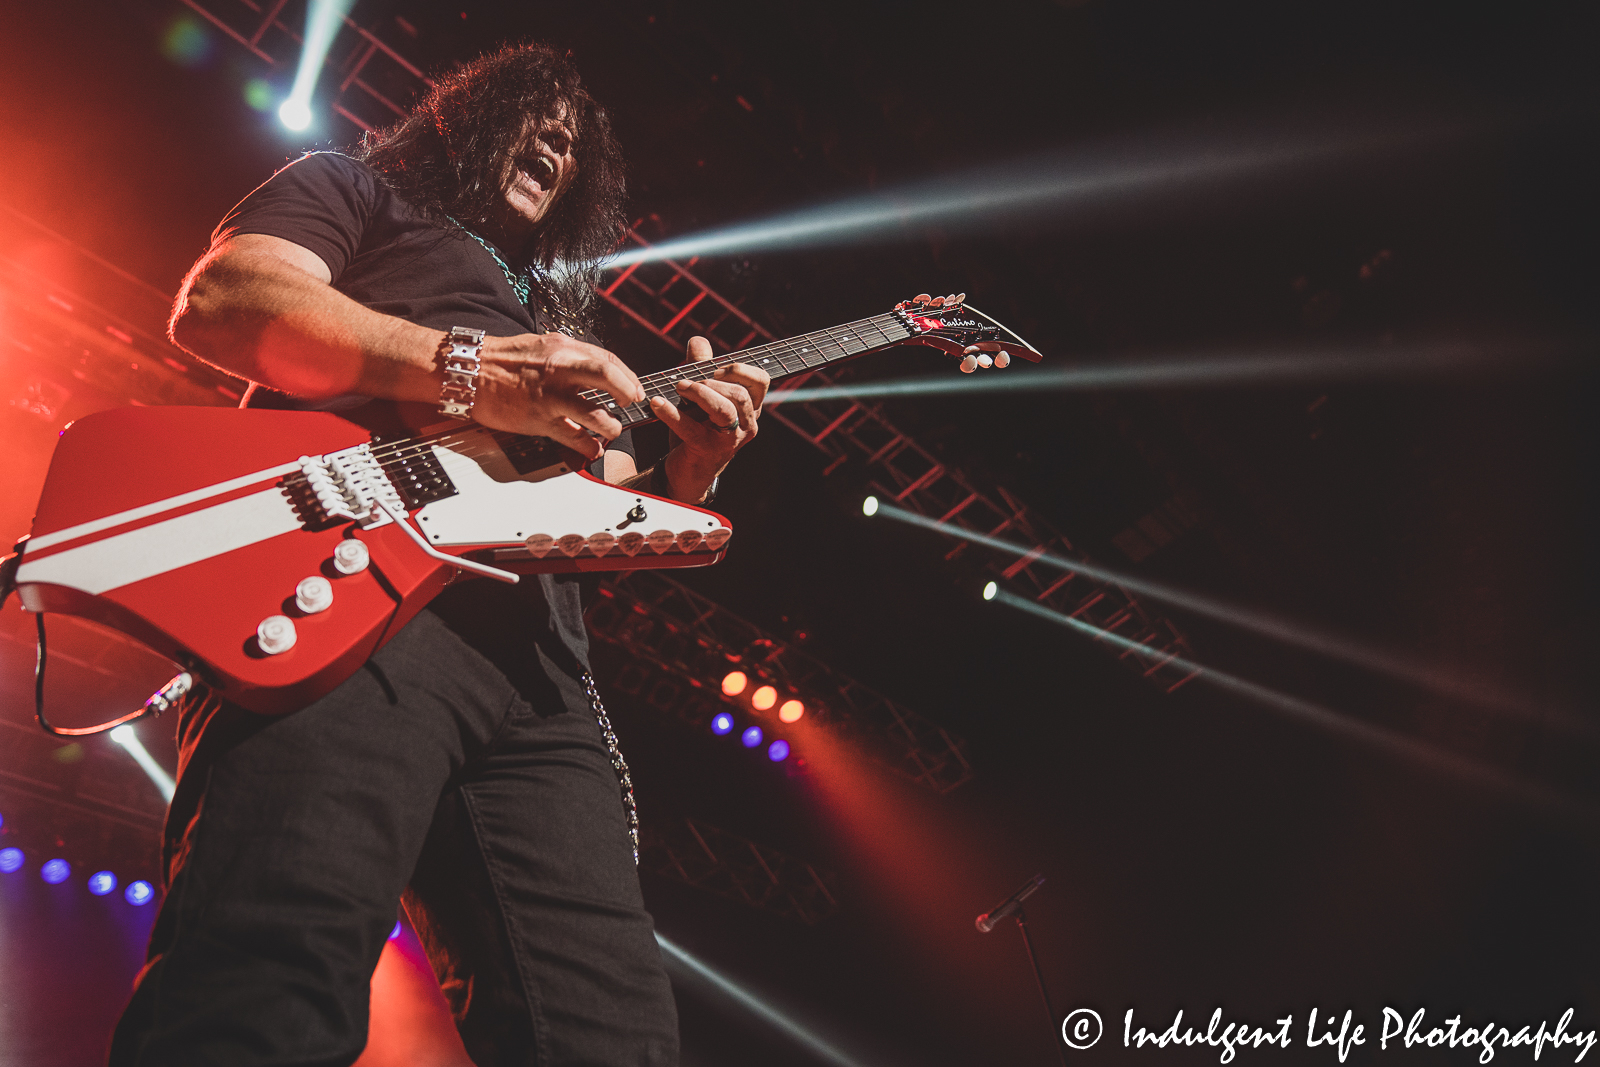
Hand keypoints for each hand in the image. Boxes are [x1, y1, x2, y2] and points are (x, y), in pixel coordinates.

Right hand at [471, 332, 644, 459]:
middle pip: (609, 378)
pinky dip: (588, 447)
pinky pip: (574, 437)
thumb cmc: (501, 359)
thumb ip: (569, 357)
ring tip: (610, 429)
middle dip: (628, 393)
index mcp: (563, 348)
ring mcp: (551, 396)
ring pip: (597, 414)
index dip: (628, 376)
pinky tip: (592, 448)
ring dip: (611, 426)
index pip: (609, 359)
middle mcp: (560, 369)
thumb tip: (596, 370)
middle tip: (631, 403)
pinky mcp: (539, 420)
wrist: (467, 371)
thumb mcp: (541, 345)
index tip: (633, 388)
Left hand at [650, 335, 768, 494]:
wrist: (687, 470)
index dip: (739, 369)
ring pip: (725, 410)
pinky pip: (692, 429)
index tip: (714, 368)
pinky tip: (657, 403)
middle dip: (713, 380)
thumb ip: (702, 366)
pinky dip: (672, 414)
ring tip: (678, 386)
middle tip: (688, 380)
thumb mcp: (702, 395)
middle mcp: (747, 425)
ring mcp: (730, 441)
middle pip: (741, 393)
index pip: (760, 381)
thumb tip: (699, 342)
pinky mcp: (708, 452)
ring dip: (700, 393)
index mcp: (751, 408)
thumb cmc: (699, 429)